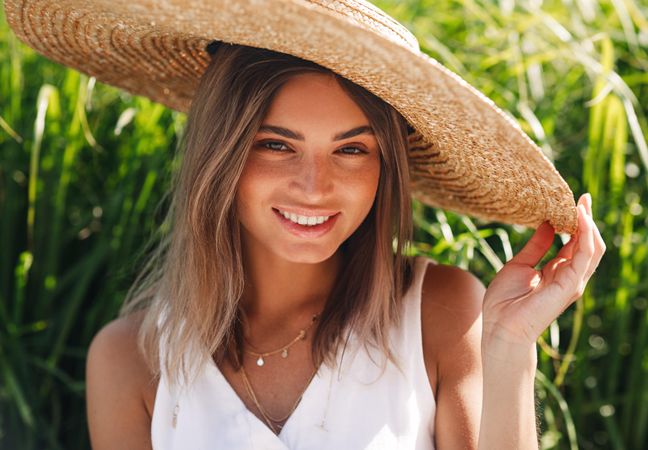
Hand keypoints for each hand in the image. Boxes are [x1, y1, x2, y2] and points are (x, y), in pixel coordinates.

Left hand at [482, 193, 605, 349]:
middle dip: (587, 220)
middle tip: (583, 198)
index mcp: (557, 272)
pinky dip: (585, 236)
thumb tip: (546, 224)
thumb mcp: (519, 265)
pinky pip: (584, 257)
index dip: (576, 223)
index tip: (574, 202)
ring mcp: (571, 282)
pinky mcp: (569, 285)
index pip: (574, 243)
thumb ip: (535, 247)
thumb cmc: (505, 301)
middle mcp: (568, 277)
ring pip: (592, 249)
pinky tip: (579, 219)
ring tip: (583, 204)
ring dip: (589, 225)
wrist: (500, 326)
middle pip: (588, 244)